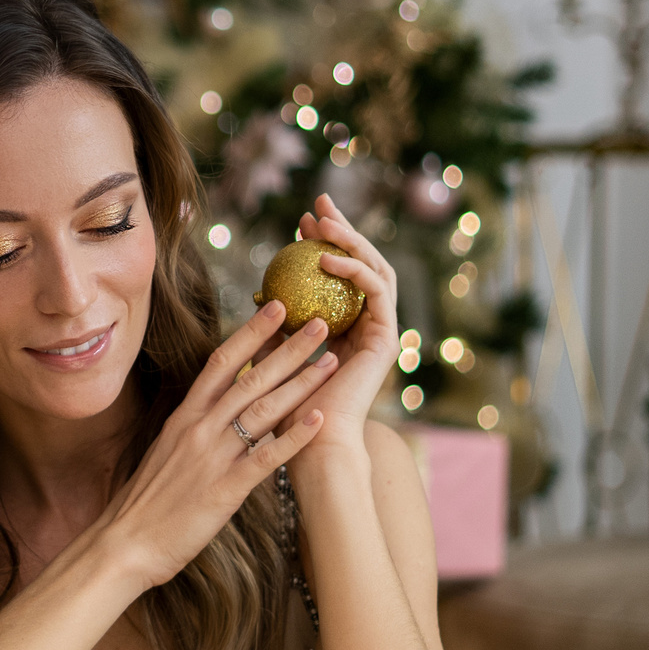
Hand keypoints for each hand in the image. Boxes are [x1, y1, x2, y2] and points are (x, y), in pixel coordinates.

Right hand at [91, 298, 336, 589]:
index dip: (250, 333)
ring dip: (300, 383)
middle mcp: (199, 428)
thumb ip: (193, 429)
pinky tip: (319, 419)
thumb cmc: (145, 503)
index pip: (221, 363)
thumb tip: (216, 412)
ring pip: (263, 409)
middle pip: (250, 378)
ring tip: (331, 360)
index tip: (276, 309)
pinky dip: (294, 436)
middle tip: (320, 322)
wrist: (125, 543)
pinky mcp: (226, 489)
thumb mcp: (166, 452)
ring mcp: (213, 457)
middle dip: (288, 348)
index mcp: (184, 417)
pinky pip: (266, 457)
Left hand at [286, 193, 401, 466]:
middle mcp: (368, 328)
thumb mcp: (275, 358)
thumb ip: (276, 328)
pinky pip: (377, 290)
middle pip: (362, 265)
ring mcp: (381, 332)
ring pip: (375, 270)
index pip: (338, 277)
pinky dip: (354, 269)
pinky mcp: (387, 338)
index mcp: (345, 332)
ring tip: (324, 221)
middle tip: (318, 204)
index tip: (298, 223)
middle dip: (341, 231)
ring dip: (350, 241)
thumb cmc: (283, 410)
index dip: (322, 245)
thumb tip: (261, 296)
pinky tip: (326, 258)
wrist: (308, 445)